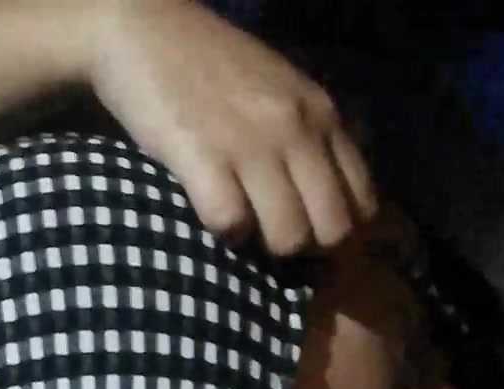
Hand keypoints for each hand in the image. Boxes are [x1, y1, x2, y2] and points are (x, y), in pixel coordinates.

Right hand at [88, 0, 378, 254]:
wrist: (142, 27)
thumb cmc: (211, 65)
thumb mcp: (283, 91)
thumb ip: (310, 137)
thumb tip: (326, 203)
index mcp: (322, 115)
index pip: (362, 203)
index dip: (338, 230)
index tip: (310, 229)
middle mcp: (296, 130)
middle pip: (332, 231)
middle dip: (306, 247)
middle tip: (274, 234)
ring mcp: (251, 144)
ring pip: (288, 237)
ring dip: (263, 245)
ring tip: (242, 222)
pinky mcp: (203, 156)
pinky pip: (232, 224)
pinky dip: (223, 231)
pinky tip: (211, 210)